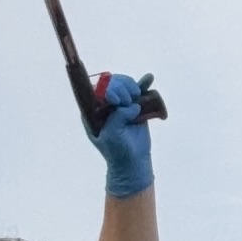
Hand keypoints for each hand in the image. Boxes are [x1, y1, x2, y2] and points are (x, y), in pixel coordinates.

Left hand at [90, 70, 157, 201]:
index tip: (117, 100)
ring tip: (136, 95)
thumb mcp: (111, 135)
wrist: (132, 162)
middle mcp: (105, 105)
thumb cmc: (116, 151)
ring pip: (124, 85)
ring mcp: (120, 105)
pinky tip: (148, 78)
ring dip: (131, 86)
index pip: (96, 90)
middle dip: (121, 88)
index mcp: (93, 111)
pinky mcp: (134, 107)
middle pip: (111, 84)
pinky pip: (138, 93)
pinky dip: (143, 85)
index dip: (107, 89)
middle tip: (127, 100)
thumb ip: (117, 118)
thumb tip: (133, 106)